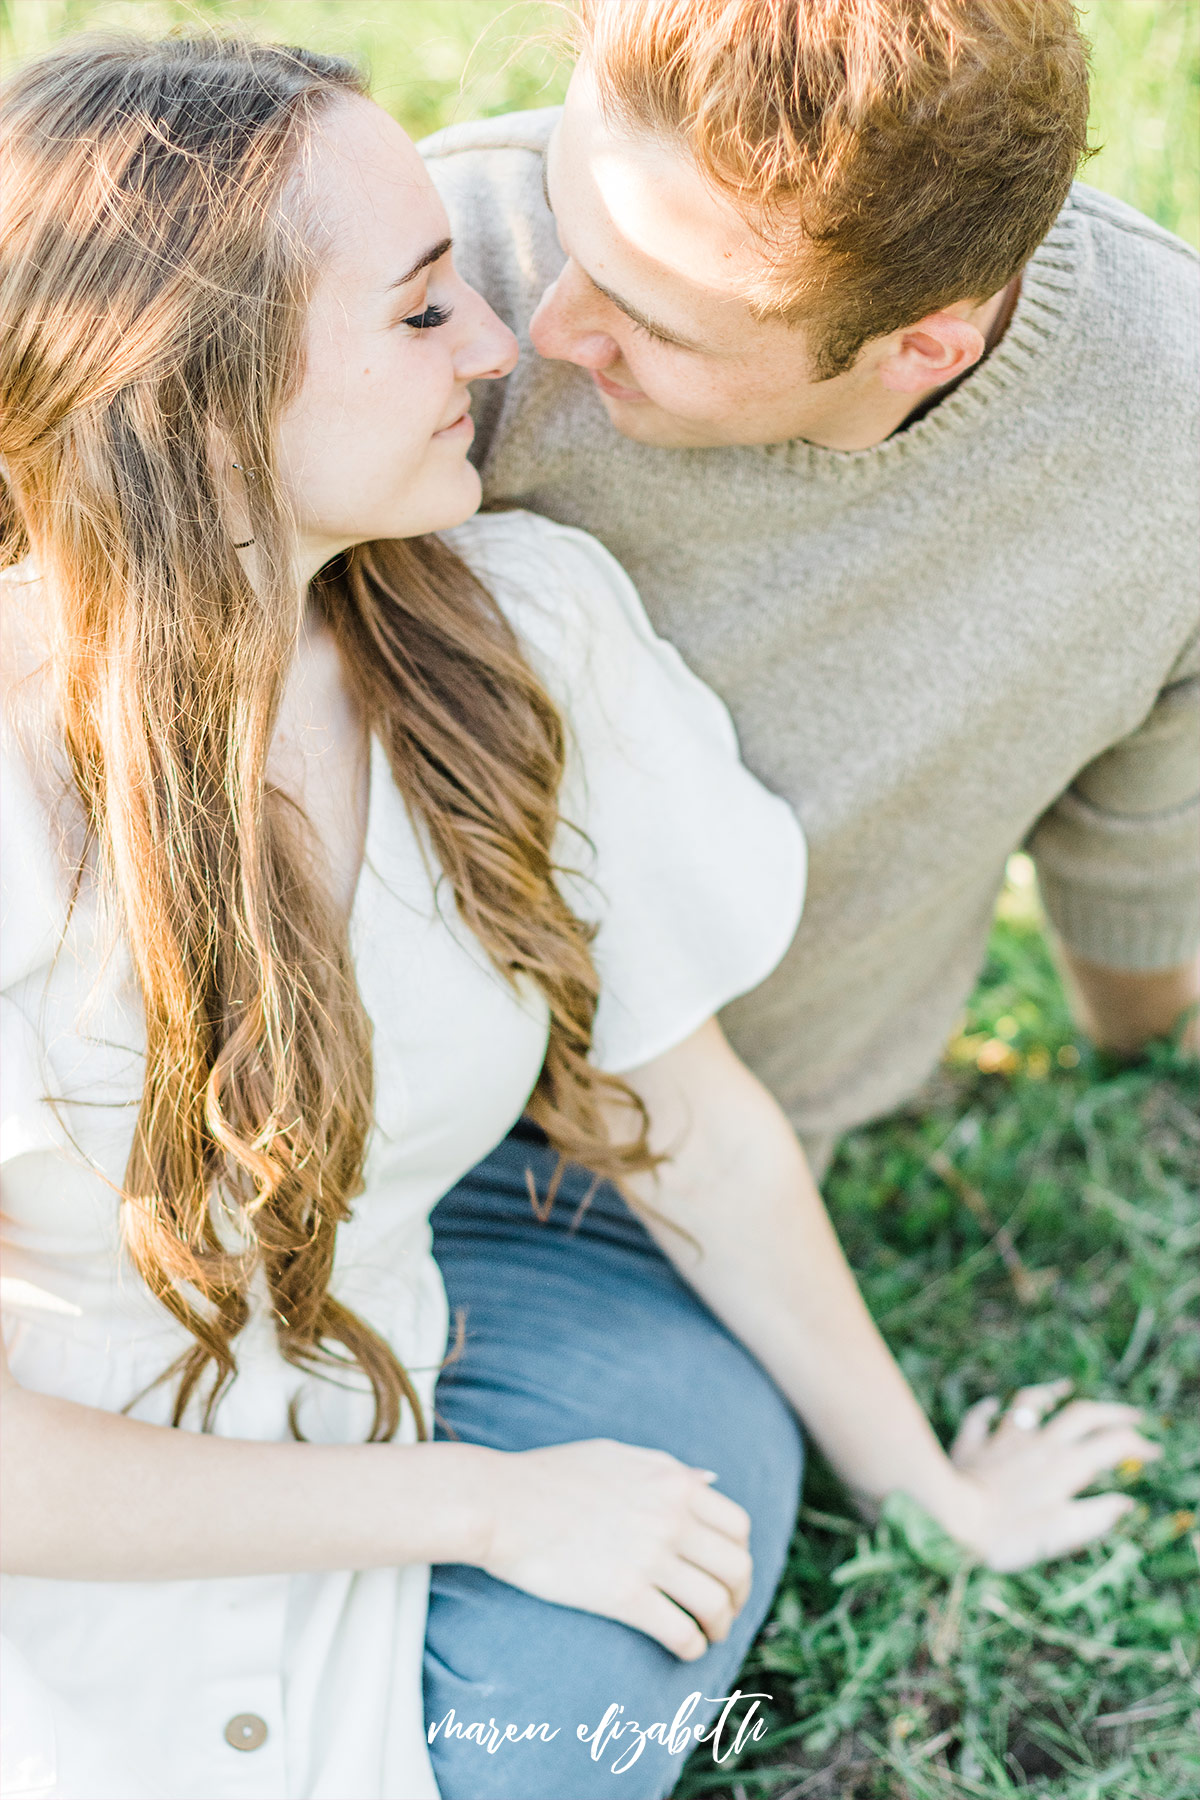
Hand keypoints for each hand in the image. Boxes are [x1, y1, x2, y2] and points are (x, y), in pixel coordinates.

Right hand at [478, 1438, 752, 1659]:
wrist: (500, 1503)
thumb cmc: (550, 1476)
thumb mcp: (616, 1455)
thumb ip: (667, 1468)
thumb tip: (708, 1479)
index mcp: (673, 1482)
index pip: (737, 1527)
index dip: (738, 1555)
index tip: (726, 1573)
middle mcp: (672, 1517)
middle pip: (736, 1568)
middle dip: (738, 1597)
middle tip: (725, 1612)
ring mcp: (651, 1557)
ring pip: (715, 1604)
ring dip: (719, 1627)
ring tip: (707, 1636)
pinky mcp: (625, 1595)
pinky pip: (681, 1631)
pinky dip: (691, 1647)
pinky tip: (683, 1649)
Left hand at [943, 1379, 1161, 1570]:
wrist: (950, 1519)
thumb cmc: (1009, 1534)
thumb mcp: (1062, 1534)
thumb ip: (1096, 1516)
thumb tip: (1125, 1503)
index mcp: (1065, 1466)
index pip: (1111, 1444)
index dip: (1137, 1444)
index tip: (1153, 1450)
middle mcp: (1038, 1444)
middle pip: (1082, 1413)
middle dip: (1111, 1411)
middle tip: (1131, 1415)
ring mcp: (1003, 1439)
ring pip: (1030, 1401)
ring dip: (1050, 1391)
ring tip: (1064, 1386)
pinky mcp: (973, 1444)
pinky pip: (980, 1418)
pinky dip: (988, 1409)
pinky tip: (991, 1405)